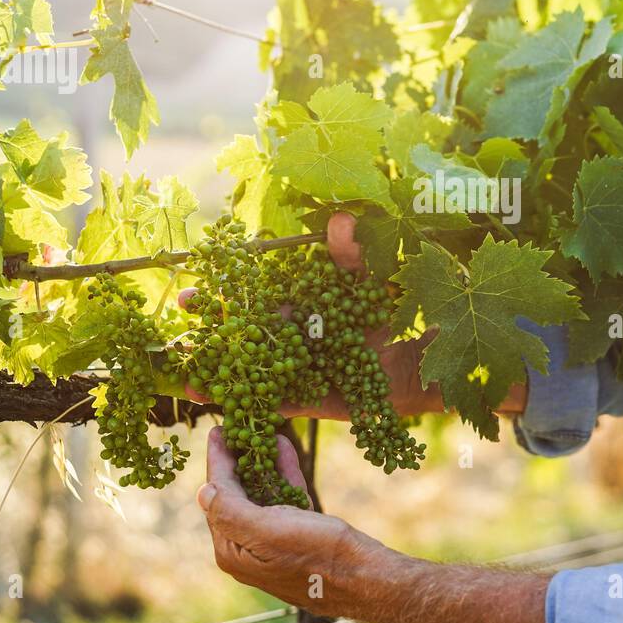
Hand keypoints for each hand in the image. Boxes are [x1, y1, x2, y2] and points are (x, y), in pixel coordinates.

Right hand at [178, 211, 440, 419]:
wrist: (440, 358)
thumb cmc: (413, 309)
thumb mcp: (382, 275)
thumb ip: (356, 255)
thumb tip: (338, 221)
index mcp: (316, 300)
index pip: (267, 290)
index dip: (234, 284)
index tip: (204, 273)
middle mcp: (306, 333)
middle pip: (253, 326)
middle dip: (217, 319)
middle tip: (184, 308)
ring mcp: (309, 367)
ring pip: (257, 365)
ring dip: (221, 364)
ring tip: (183, 363)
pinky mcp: (316, 400)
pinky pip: (277, 400)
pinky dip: (247, 399)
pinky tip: (210, 398)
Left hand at [196, 426, 384, 614]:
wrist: (364, 576)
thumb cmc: (317, 554)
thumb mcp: (268, 532)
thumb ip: (232, 512)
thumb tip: (203, 492)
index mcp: (234, 550)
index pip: (218, 497)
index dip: (218, 462)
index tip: (218, 430)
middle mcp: (249, 547)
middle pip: (237, 494)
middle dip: (239, 459)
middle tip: (239, 427)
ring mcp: (273, 541)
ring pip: (262, 493)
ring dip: (263, 461)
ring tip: (264, 431)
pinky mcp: (298, 534)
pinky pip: (284, 498)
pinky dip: (284, 474)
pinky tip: (285, 449)